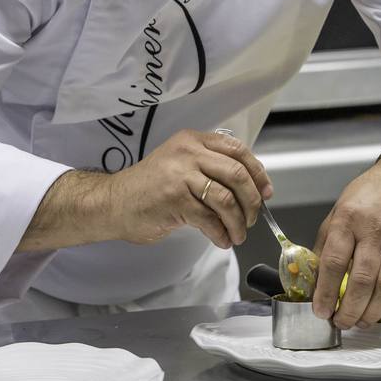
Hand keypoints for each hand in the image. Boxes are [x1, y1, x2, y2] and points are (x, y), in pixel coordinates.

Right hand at [109, 129, 272, 248]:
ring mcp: (180, 175)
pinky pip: (209, 219)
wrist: (113, 203)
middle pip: (237, 174)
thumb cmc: (150, 188)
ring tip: (237, 234)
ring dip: (238, 222)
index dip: (258, 173)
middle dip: (252, 201)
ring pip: (226, 199)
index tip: (266, 192)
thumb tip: (252, 188)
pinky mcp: (174, 199)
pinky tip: (221, 239)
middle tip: (252, 218)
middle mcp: (188, 153)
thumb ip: (211, 168)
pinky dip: (221, 233)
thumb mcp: (181, 164)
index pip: (238, 151)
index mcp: (193, 140)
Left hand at [311, 155, 380, 328]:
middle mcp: (374, 231)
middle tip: (341, 323)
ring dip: (372, 310)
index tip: (321, 310)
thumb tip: (315, 279)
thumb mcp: (338, 211)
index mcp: (348, 219)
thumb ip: (327, 244)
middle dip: (349, 309)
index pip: (334, 262)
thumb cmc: (368, 195)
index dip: (325, 292)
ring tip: (361, 321)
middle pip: (361, 279)